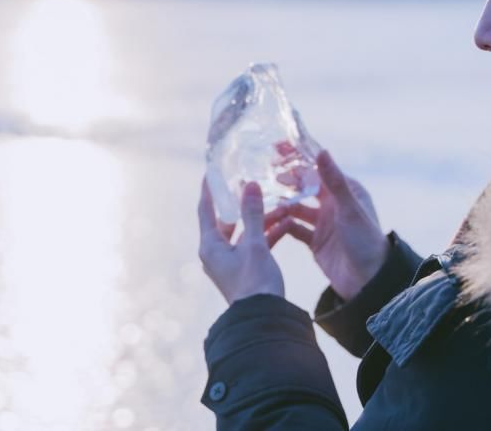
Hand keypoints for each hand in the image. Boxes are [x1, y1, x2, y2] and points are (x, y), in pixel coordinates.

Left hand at [198, 179, 285, 304]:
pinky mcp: (244, 270)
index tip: (210, 172)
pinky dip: (266, 235)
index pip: (206, 210)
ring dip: (259, 219)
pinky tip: (284, 224)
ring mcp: (230, 263)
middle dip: (241, 204)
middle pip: (226, 221)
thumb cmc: (255, 282)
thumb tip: (249, 186)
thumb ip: (253, 214)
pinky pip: (253, 246)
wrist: (264, 318)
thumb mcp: (255, 244)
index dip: (209, 189)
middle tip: (250, 183)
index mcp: (210, 246)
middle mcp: (215, 253)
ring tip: (277, 203)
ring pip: (243, 233)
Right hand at [265, 150, 386, 301]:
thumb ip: (334, 181)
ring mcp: (323, 224)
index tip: (277, 148)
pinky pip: (294, 229)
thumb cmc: (365, 240)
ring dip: (281, 205)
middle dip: (285, 181)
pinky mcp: (315, 242)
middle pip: (304, 187)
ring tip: (262, 201)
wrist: (368, 281)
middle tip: (263, 174)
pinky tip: (270, 222)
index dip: (298, 159)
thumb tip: (321, 151)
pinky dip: (282, 225)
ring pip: (296, 208)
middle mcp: (333, 205)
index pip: (318, 169)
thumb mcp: (349, 208)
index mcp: (345, 191)